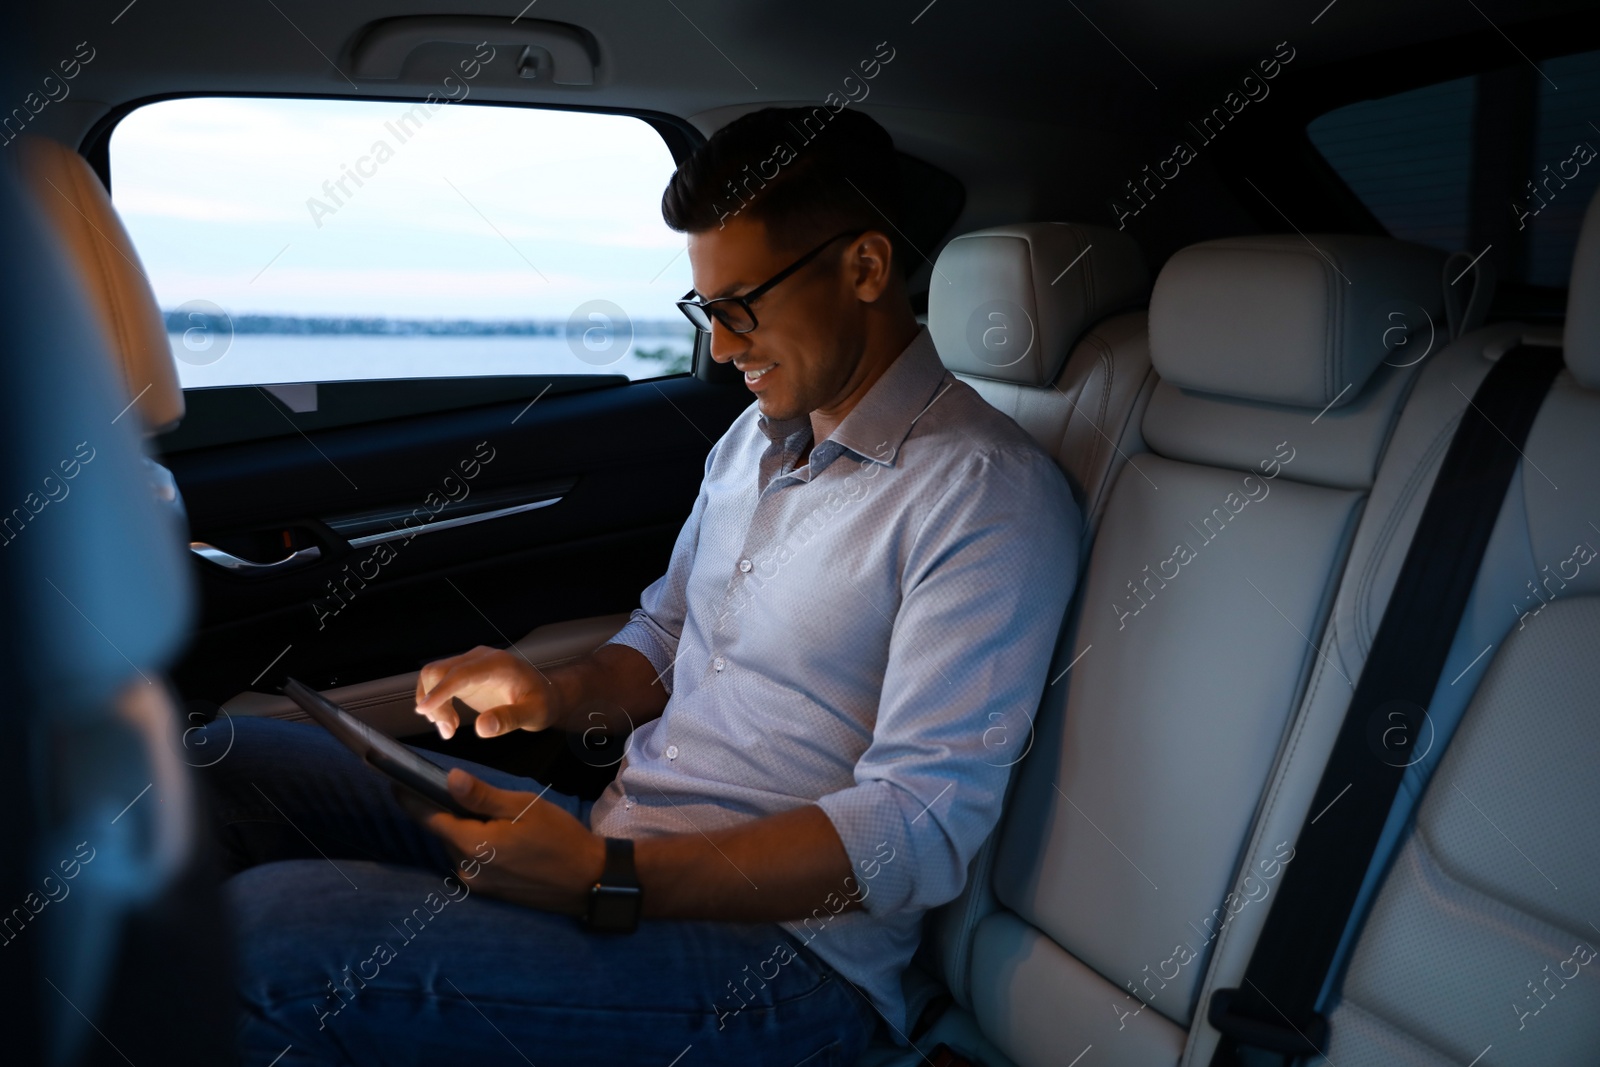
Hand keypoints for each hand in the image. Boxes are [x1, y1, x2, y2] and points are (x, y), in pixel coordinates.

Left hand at [400, 769, 605, 914]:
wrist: (588, 879)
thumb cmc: (559, 837)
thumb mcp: (522, 807)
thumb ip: (481, 796)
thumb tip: (449, 779)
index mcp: (472, 845)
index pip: (429, 819)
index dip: (410, 799)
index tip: (394, 782)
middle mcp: (467, 869)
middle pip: (444, 833)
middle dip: (444, 811)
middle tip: (449, 787)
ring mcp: (478, 884)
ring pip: (459, 847)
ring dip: (463, 829)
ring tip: (484, 810)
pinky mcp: (490, 893)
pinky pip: (472, 861)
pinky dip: (476, 844)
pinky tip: (496, 833)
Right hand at [414, 645, 560, 739]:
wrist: (545, 694)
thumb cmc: (542, 702)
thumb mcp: (533, 714)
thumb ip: (509, 719)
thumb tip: (482, 727)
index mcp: (497, 664)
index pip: (460, 673)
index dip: (440, 691)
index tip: (424, 710)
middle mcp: (480, 659)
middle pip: (439, 671)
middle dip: (434, 703)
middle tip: (448, 731)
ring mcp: (470, 664)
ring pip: (433, 676)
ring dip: (432, 704)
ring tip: (449, 729)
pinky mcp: (464, 674)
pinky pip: (437, 682)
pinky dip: (435, 702)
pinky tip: (448, 721)